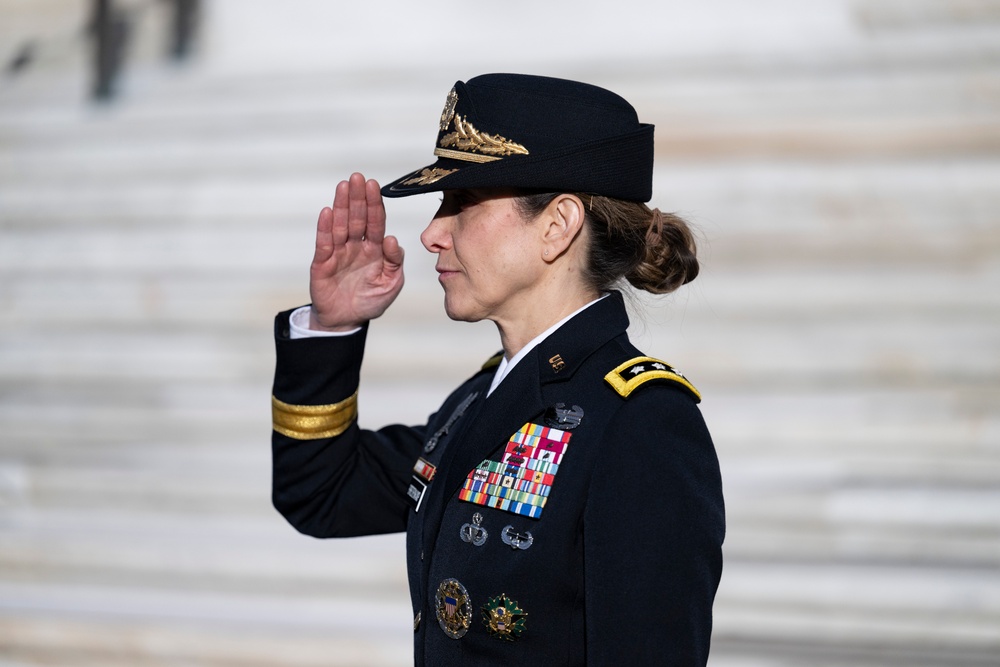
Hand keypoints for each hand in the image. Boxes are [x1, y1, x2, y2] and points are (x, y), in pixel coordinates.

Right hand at [308, 173, 403, 330]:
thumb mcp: (391, 283)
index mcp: (375, 248)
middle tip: (358, 177)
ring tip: (343, 186)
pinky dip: (325, 228)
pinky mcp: (322, 263)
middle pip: (357, 218)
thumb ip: (394, 262)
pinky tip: (327, 212)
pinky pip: (324, 243)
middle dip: (357, 198)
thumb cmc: (371, 299)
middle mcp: (356, 246)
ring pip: (340, 225)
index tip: (374, 185)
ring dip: (341, 206)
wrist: (347, 321)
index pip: (375, 222)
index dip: (375, 204)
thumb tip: (392, 239)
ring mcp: (338, 253)